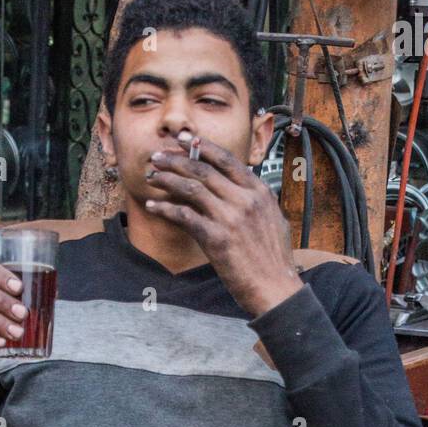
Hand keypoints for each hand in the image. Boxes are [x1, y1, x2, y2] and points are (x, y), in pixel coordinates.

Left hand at [144, 138, 302, 317]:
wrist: (275, 288)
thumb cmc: (274, 259)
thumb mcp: (273, 219)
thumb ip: (256, 200)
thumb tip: (244, 187)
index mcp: (259, 191)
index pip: (226, 159)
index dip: (202, 146)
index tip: (184, 139)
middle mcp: (245, 199)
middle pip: (204, 169)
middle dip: (176, 159)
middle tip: (157, 155)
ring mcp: (230, 218)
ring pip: (191, 188)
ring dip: (167, 179)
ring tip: (152, 176)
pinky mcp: (216, 239)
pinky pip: (184, 216)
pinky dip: (166, 209)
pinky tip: (154, 207)